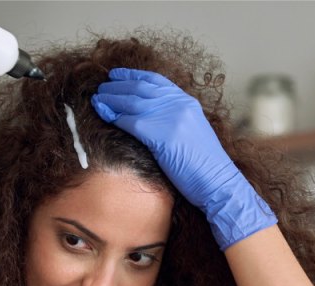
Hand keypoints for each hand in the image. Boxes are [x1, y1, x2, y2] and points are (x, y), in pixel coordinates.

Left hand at [92, 68, 275, 248]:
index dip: (133, 75)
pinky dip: (116, 117)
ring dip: (112, 99)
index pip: (156, 81)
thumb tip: (151, 119)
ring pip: (133, 102)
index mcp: (187, 102)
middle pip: (141, 88)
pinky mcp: (162, 136)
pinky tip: (105, 115)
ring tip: (97, 99)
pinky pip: (132, 122)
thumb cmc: (203, 167)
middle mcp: (179, 105)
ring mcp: (171, 119)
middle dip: (118, 86)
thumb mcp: (190, 134)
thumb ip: (173, 120)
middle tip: (101, 86)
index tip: (117, 75)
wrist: (218, 182)